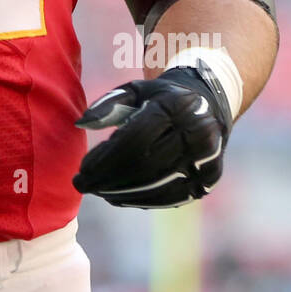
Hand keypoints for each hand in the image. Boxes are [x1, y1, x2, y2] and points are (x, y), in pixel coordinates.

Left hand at [72, 61, 233, 207]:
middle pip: (144, 166)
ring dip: (122, 194)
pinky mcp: (209, 179)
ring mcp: (206, 159)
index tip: (81, 170)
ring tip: (98, 192)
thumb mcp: (135, 91)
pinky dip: (142, 200)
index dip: (105, 159)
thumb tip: (80, 124)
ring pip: (157, 186)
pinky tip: (120, 197)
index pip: (134, 140)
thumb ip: (108, 104)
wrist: (207, 106)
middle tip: (83, 185)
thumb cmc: (160, 98)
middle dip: (108, 179)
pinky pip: (172, 197)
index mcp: (174, 107)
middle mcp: (196, 133)